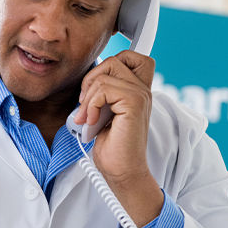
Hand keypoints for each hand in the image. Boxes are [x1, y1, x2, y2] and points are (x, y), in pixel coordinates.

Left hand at [74, 50, 163, 226]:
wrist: (121, 171)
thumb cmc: (112, 146)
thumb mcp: (104, 111)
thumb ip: (103, 92)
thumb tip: (87, 80)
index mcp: (137, 90)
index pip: (133, 56)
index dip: (113, 60)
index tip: (94, 86)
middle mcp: (142, 90)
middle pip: (116, 58)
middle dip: (92, 77)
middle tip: (85, 101)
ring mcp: (140, 95)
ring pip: (106, 74)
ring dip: (88, 96)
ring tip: (86, 116)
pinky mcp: (134, 103)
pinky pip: (104, 88)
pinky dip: (91, 104)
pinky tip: (91, 120)